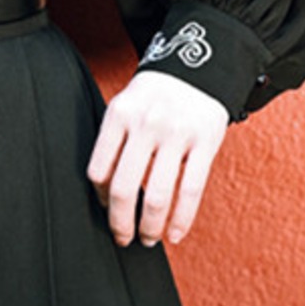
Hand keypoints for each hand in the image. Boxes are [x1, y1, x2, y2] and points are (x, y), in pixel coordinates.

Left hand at [86, 71, 228, 248]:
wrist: (197, 67)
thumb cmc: (155, 96)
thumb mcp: (125, 106)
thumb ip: (114, 142)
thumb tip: (103, 192)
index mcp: (120, 115)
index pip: (99, 169)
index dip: (100, 198)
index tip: (106, 209)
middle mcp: (146, 124)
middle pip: (125, 188)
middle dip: (121, 223)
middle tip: (123, 237)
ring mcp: (177, 134)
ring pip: (158, 196)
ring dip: (151, 227)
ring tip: (148, 238)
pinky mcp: (205, 143)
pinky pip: (191, 191)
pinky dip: (181, 220)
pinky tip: (174, 234)